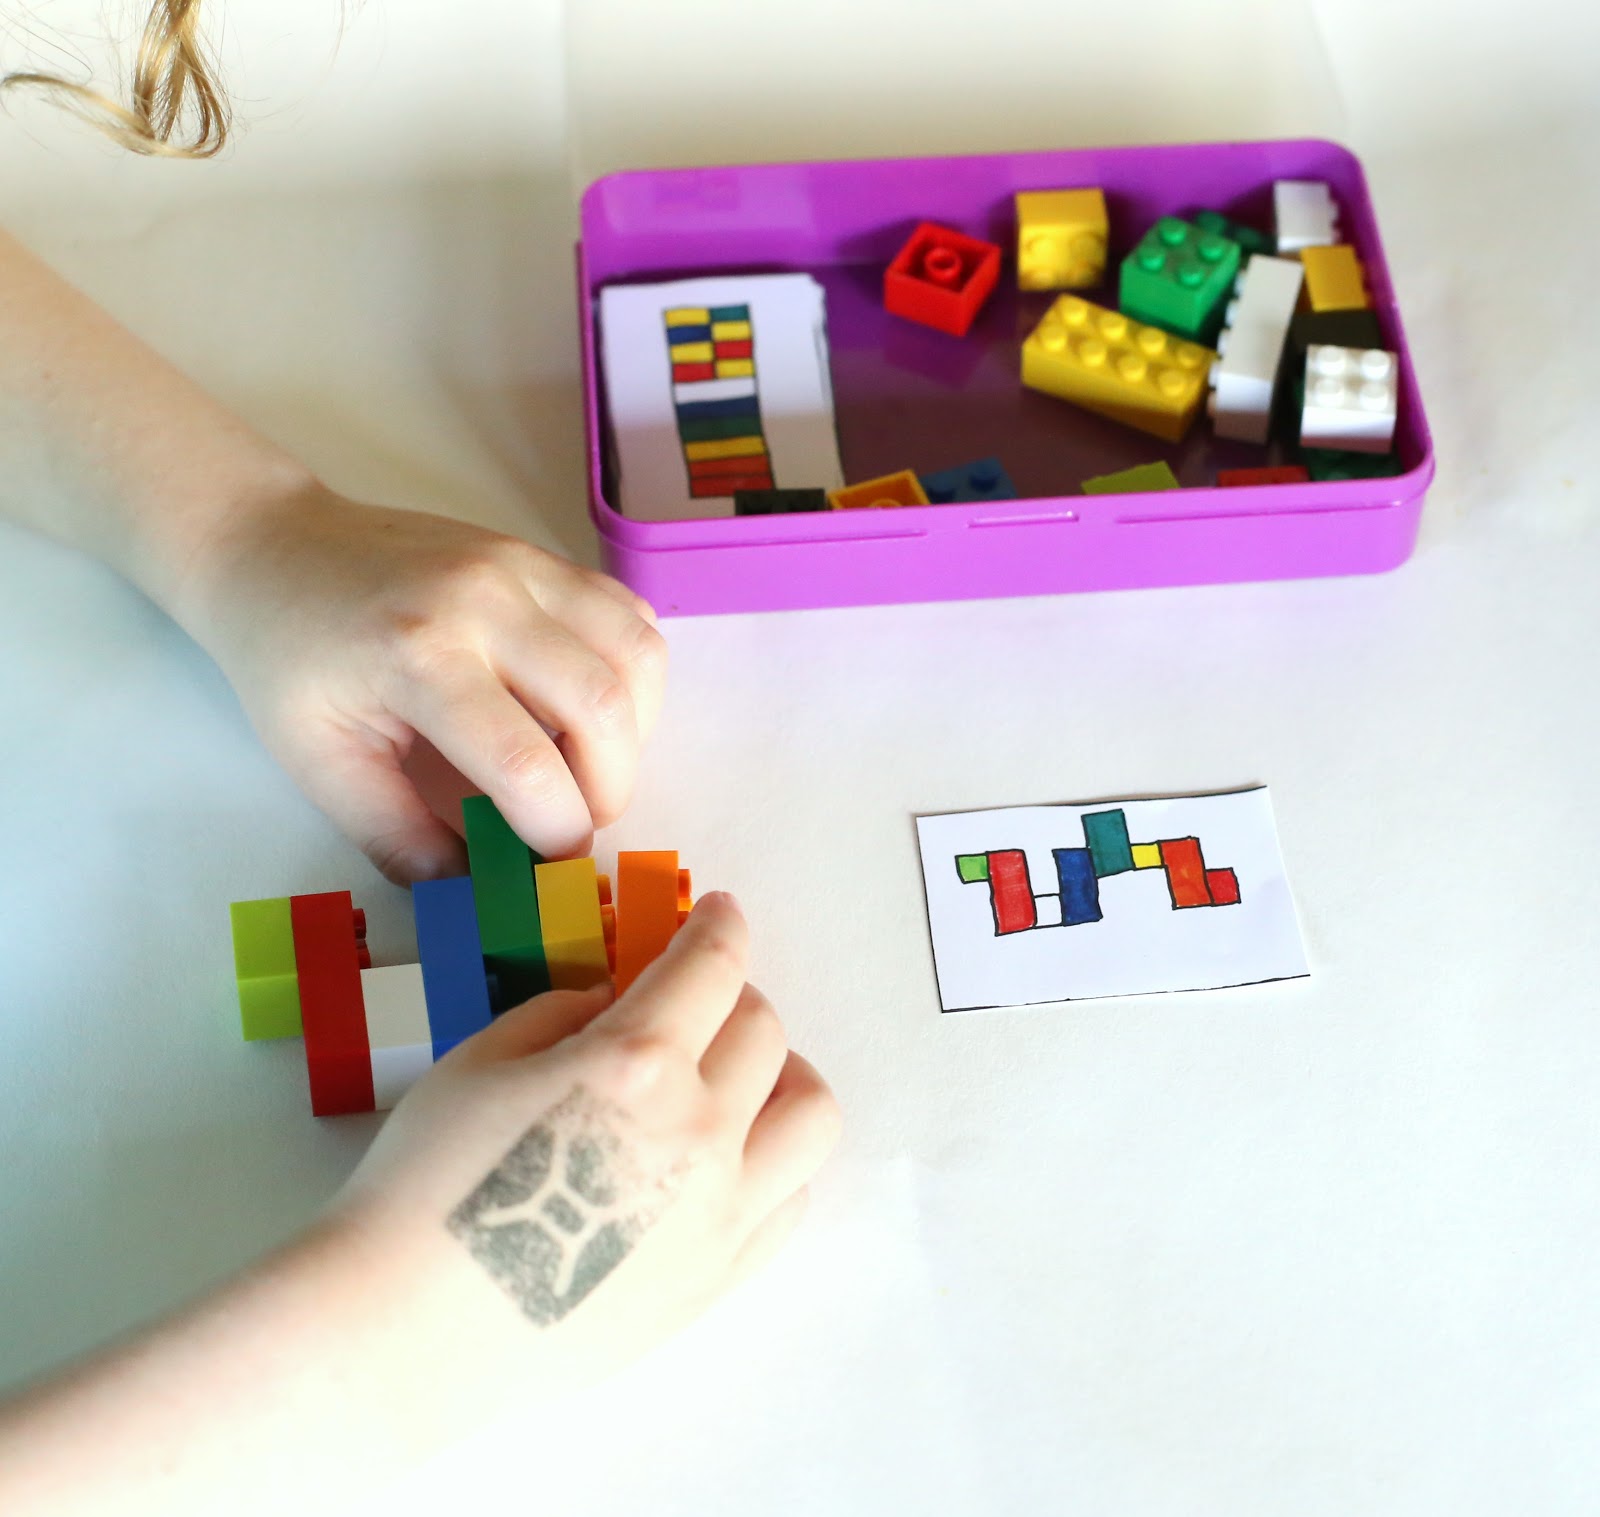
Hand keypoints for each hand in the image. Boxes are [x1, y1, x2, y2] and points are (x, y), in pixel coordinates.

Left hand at [185, 482, 666, 879]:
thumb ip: (401, 838)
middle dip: (608, 790)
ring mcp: (522, 566)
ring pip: (636, 654)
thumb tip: (478, 893)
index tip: (548, 865)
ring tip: (588, 764)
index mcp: (417, 656)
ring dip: (633, 731)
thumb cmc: (287, 659)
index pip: (527, 765)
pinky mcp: (542, 557)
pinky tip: (591, 708)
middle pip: (603, 708)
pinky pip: (629, 615)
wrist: (273, 546)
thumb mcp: (320, 763)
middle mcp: (484, 600)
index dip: (556, 834)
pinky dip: (632, 675)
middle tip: (574, 820)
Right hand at [327, 893, 840, 1398]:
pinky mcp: (720, 1280)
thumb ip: (565, 1015)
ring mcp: (721, 1215)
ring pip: (810, 1115)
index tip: (721, 914)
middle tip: (694, 1005)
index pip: (713, 968)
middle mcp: (700, 1134)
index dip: (722, 926)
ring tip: (737, 1080)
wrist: (401, 1335)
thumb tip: (617, 1006)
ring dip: (783, 1075)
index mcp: (637, 1064)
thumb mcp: (480, 1061)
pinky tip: (727, 1157)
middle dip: (734, 995)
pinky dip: (773, 1159)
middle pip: (765, 1031)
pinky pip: (791, 1199)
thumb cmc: (423, 1185)